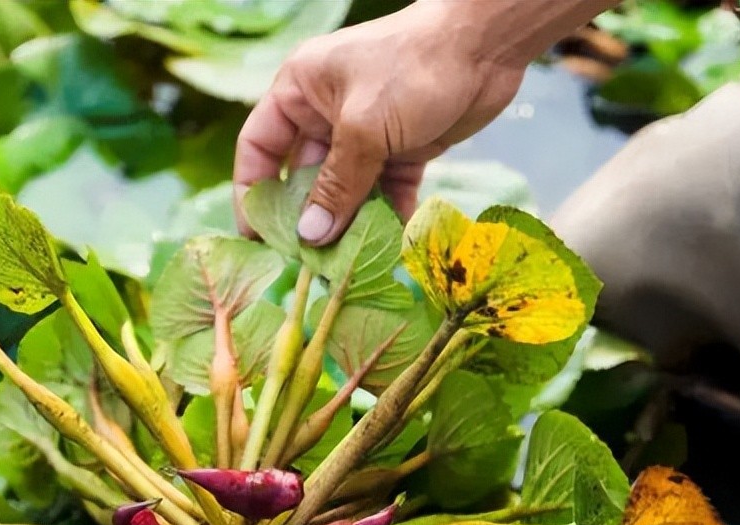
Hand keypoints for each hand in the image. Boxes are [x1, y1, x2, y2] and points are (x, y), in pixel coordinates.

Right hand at [234, 0, 613, 245]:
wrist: (486, 45)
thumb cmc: (413, 66)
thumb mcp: (364, 126)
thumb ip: (337, 185)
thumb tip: (310, 236)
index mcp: (300, 90)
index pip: (260, 147)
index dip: (253, 192)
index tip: (256, 236)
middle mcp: (326, 113)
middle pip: (304, 177)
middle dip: (307, 219)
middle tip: (306, 263)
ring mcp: (366, 134)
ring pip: (347, 191)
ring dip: (348, 225)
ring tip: (346, 264)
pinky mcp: (403, 149)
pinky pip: (386, 193)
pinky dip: (387, 217)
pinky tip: (389, 247)